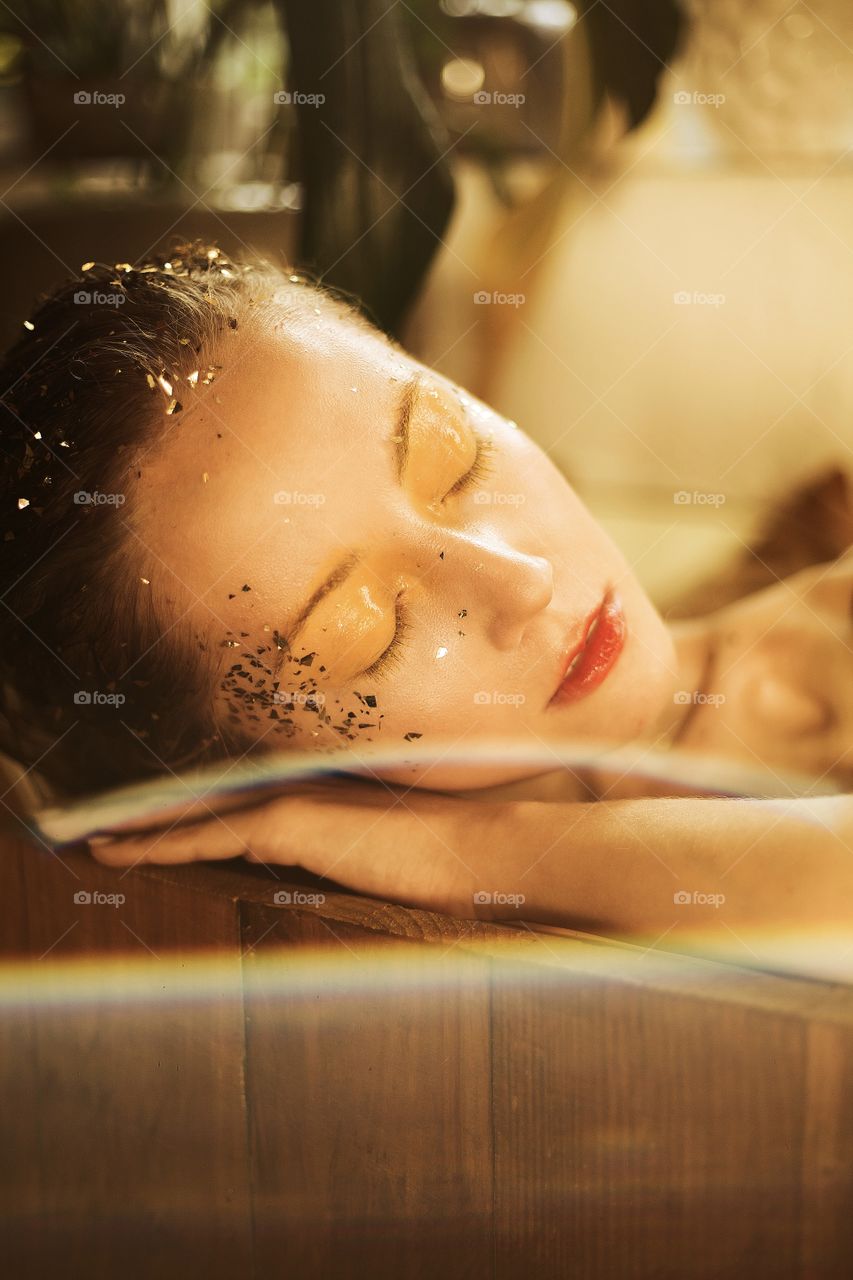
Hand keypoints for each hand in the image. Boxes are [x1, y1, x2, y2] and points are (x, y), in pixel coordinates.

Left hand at [86, 777, 515, 920]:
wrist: (472, 848)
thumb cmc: (439, 860)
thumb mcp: (374, 858)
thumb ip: (330, 854)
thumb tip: (292, 864)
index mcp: (314, 795)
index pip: (235, 804)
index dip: (188, 813)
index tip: (151, 821)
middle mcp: (294, 787)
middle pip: (204, 801)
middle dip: (150, 813)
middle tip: (98, 822)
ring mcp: (289, 799)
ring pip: (194, 815)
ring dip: (140, 827)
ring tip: (92, 836)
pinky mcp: (287, 821)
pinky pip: (204, 837)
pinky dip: (158, 844)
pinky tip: (121, 850)